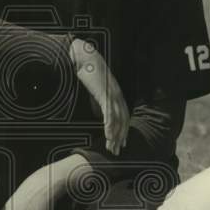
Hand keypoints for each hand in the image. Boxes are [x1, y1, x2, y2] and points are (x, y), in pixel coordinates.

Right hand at [69, 38, 129, 154]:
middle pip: (122, 121)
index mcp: (117, 96)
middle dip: (119, 138)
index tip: (121, 143)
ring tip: (111, 147)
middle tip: (116, 151)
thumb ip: (99, 102)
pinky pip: (108, 113)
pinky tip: (108, 135)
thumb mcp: (96, 90)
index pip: (123, 118)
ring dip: (114, 135)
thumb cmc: (89, 73)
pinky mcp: (105, 94)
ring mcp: (112, 95)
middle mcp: (118, 97)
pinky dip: (109, 125)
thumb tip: (98, 114)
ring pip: (117, 120)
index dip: (123, 132)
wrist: (86, 58)